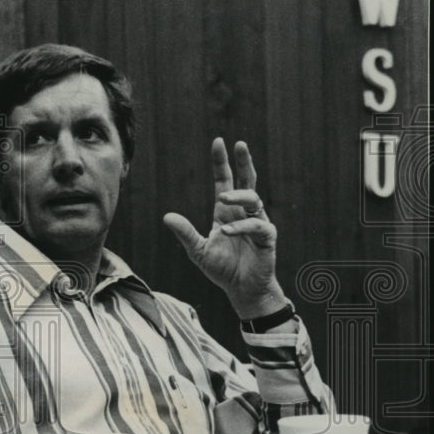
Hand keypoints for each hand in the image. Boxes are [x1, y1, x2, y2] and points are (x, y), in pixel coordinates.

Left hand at [163, 138, 286, 319]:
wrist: (241, 290)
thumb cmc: (223, 269)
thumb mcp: (197, 250)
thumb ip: (185, 233)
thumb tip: (166, 216)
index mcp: (226, 213)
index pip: (224, 181)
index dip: (222, 163)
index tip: (219, 142)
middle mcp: (243, 214)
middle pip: (246, 181)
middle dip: (243, 162)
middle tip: (238, 144)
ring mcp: (257, 224)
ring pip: (253, 199)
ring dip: (237, 196)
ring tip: (221, 198)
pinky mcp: (267, 238)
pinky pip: (257, 225)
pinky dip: (241, 226)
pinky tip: (227, 231)